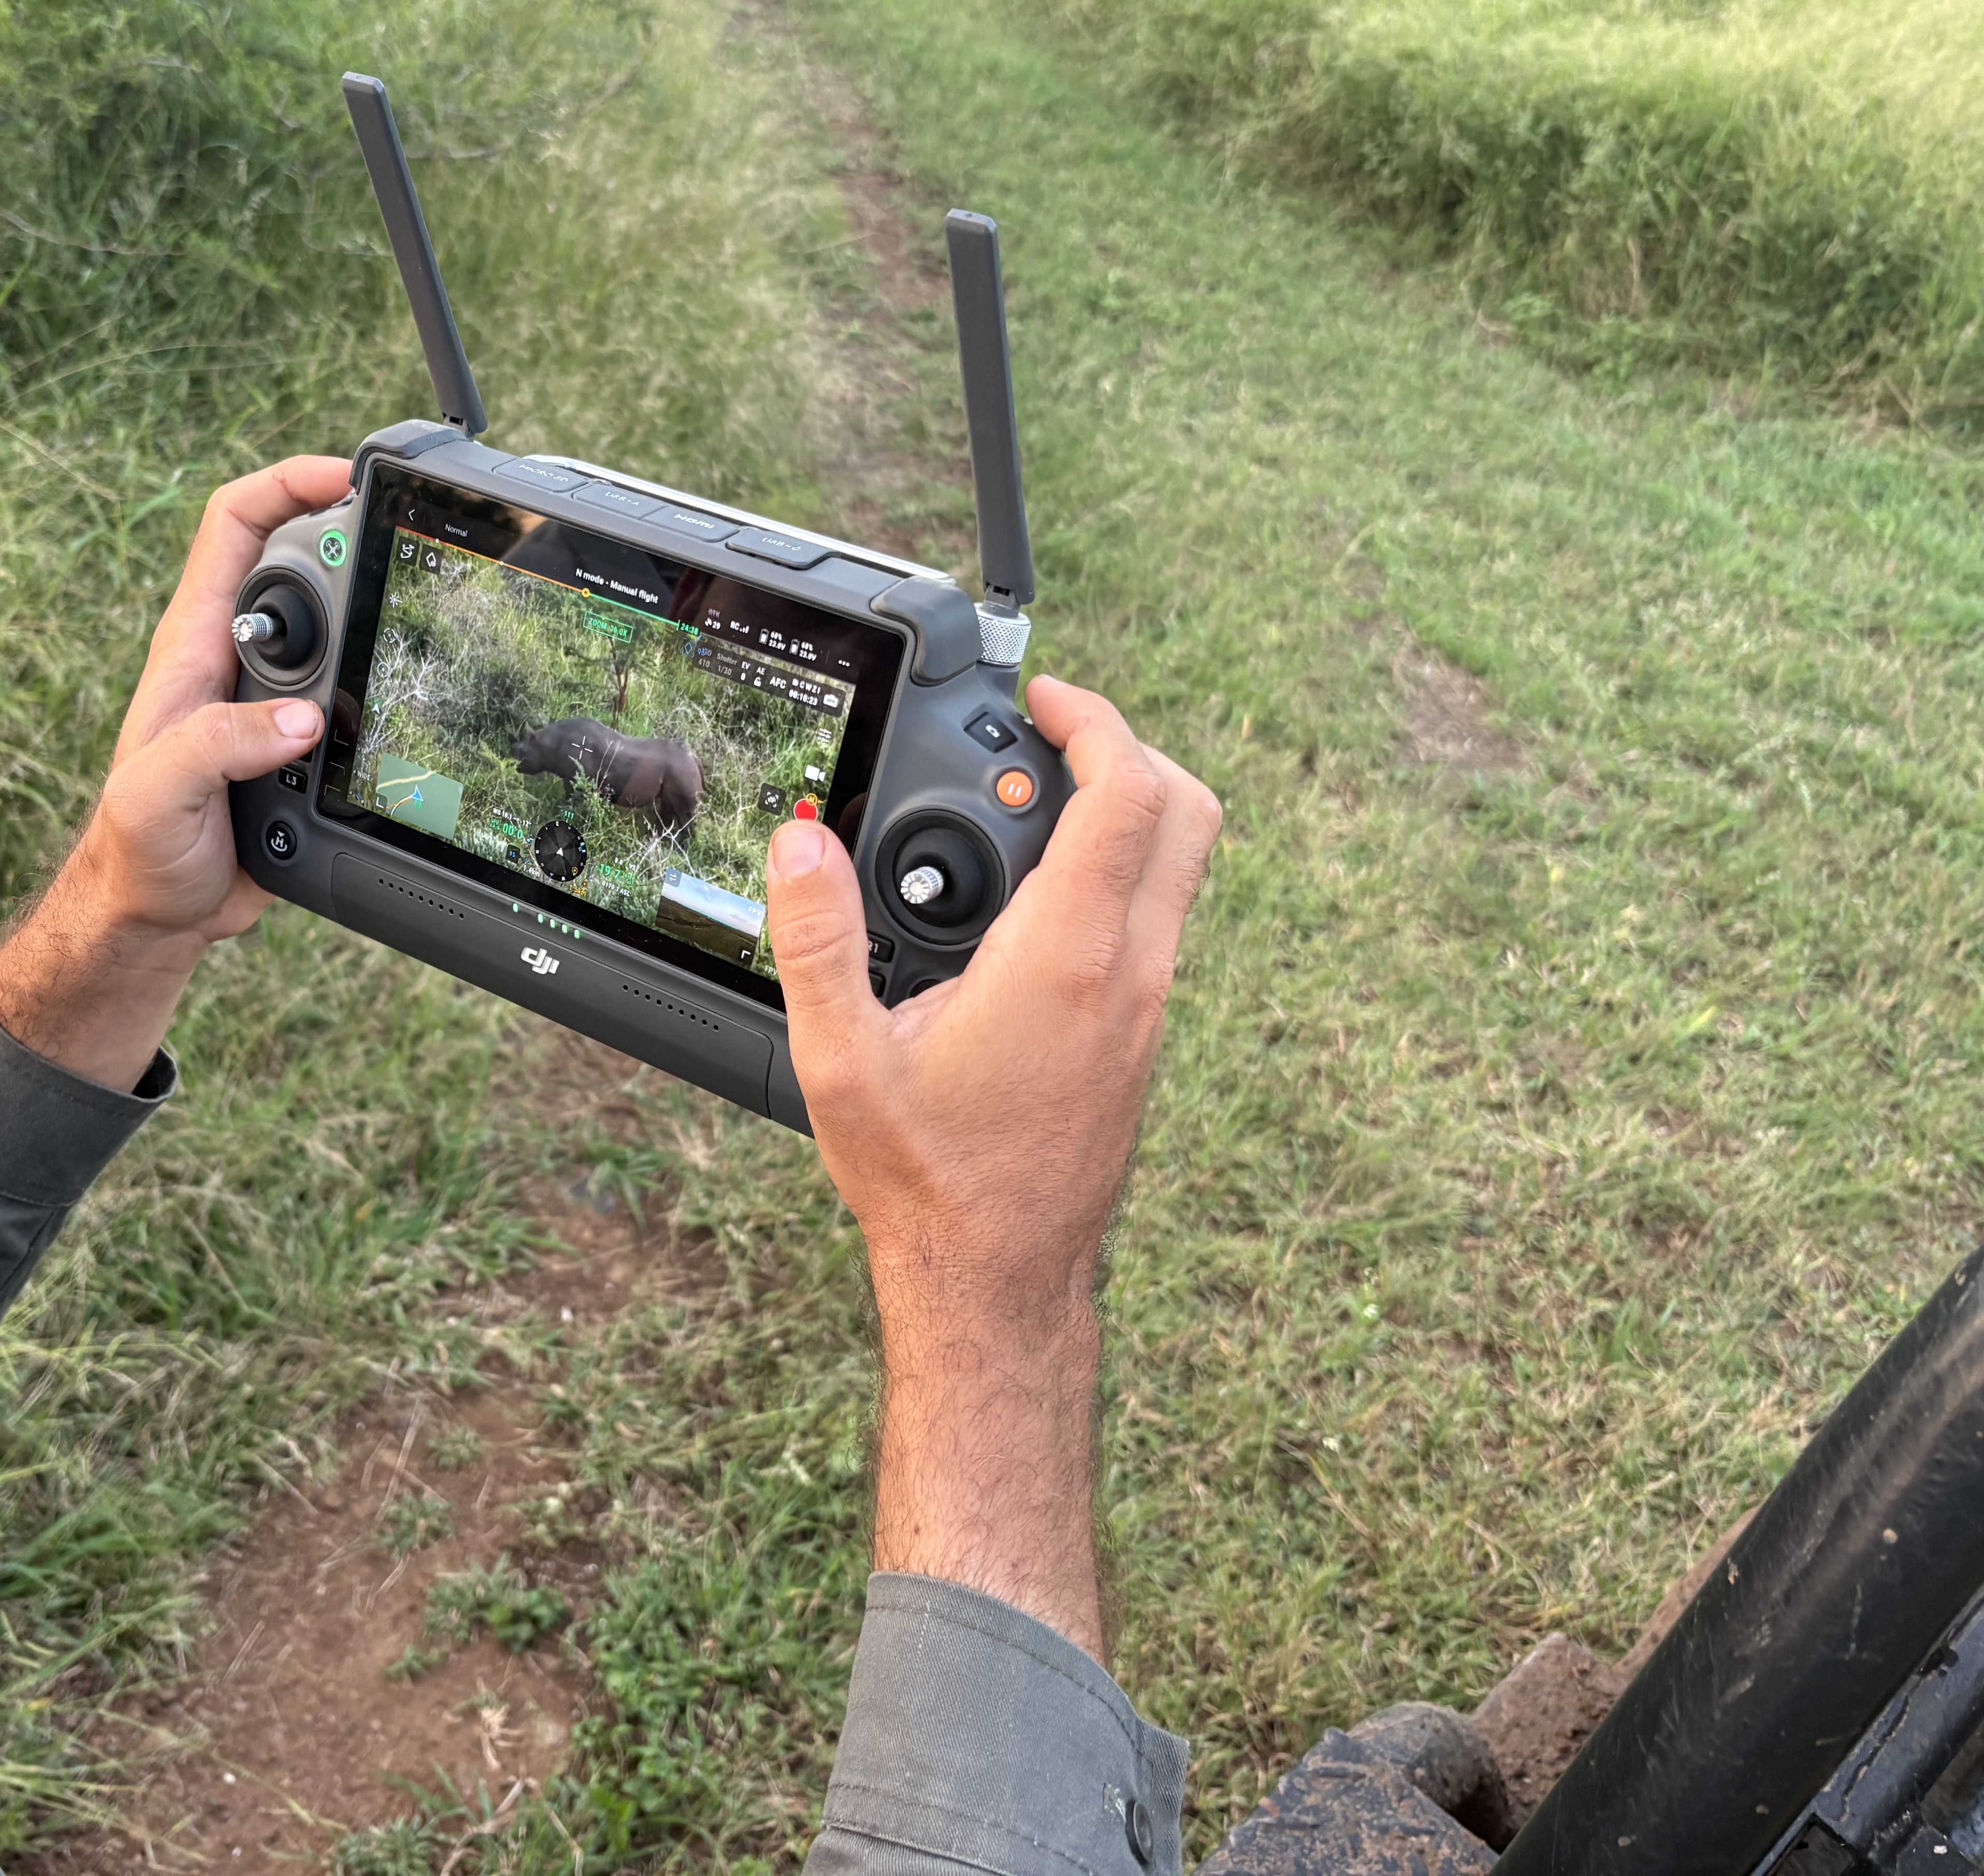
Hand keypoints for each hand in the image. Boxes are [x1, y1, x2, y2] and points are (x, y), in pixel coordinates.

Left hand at [0, 456, 352, 1088]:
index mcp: (197, 642)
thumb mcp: (160, 792)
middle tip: (400, 570)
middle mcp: (240, 658)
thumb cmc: (137, 846)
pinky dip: (387, 701)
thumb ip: (221, 747)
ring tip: (408, 656)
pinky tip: (405, 721)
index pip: (237, 524)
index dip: (288, 484)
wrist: (159, 909)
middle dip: (357, 554)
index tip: (346, 477)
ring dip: (379, 638)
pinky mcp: (306, 745)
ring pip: (346, 635)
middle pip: (309, 567)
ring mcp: (275, 700)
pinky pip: (361, 702)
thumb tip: (301, 722)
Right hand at [764, 675, 1220, 1651]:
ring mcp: (1147, 1007)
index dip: (1097, 720)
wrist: (999, 1283)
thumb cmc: (927, 1182)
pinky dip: (1111, 878)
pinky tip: (1023, 905)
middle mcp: (1129, 972)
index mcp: (1066, 958)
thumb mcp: (841, 1059)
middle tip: (1046, 740)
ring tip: (1022, 816)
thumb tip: (796, 841)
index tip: (1045, 700)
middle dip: (1129, 749)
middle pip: (1187, 811)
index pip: (1128, 793)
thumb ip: (816, 940)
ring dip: (1122, 815)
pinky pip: (1151, 921)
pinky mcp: (1139, 1035)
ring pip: (1176, 868)